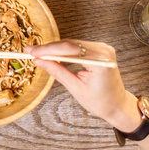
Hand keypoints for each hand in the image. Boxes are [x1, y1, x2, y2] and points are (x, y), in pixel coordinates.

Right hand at [26, 39, 141, 131]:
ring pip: (72, 44)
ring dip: (55, 48)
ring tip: (38, 53)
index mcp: (100, 61)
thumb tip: (38, 60)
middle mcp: (103, 50)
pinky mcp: (100, 50)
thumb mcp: (75, 87)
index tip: (31, 51)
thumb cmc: (100, 101)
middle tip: (30, 51)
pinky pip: (78, 47)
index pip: (69, 49)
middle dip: (49, 48)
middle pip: (70, 44)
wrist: (117, 105)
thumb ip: (57, 70)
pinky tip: (52, 53)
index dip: (47, 49)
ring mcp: (103, 48)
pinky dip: (64, 50)